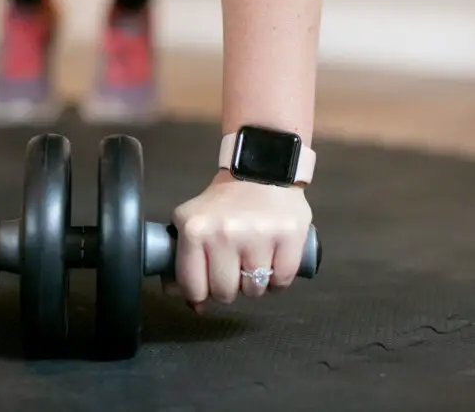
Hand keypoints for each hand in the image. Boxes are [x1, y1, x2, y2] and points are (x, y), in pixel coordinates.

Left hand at [166, 171, 311, 311]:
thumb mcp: (193, 222)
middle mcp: (224, 234)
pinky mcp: (289, 236)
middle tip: (234, 268)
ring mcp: (258, 235)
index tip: (208, 284)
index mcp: (194, 231)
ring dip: (256, 283)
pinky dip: (279, 280)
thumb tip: (193, 305)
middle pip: (225, 293)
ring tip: (255, 261)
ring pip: (255, 291)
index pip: (194, 288)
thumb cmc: (225, 201)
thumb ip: (185, 261)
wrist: (262, 169)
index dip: (201, 294)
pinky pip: (282, 282)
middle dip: (230, 288)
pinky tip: (274, 262)